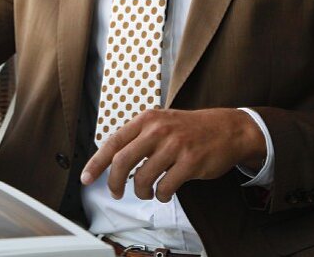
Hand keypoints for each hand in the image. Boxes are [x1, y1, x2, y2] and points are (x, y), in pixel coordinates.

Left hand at [80, 108, 265, 201]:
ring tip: (148, 191)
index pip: (113, 142)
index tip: (87, 178)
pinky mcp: (190, 162)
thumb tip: (112, 160)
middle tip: (117, 193)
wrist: (227, 129)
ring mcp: (175, 146)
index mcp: (147, 119)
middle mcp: (158, 130)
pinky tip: (165, 191)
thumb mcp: (161, 122)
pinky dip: (161, 195)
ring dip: (142, 191)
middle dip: (114, 182)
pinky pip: (165, 188)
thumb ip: (138, 137)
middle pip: (122, 162)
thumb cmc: (189, 129)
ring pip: (143, 178)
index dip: (97, 163)